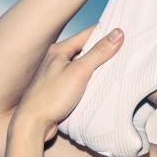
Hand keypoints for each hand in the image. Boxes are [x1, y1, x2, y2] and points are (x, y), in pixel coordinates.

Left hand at [10, 23, 123, 141]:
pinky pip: (79, 80)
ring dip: (98, 68)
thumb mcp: (79, 72)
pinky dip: (90, 81)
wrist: (32, 124)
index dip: (106, 32)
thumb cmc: (50, 97)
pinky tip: (100, 86)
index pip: (88, 34)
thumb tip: (117, 34)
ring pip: (83, 66)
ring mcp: (57, 75)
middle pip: (86, 50)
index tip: (124, 33)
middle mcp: (57, 60)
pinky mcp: (59, 90)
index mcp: (59, 50)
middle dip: (104, 51)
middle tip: (124, 51)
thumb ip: (99, 53)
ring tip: (116, 69)